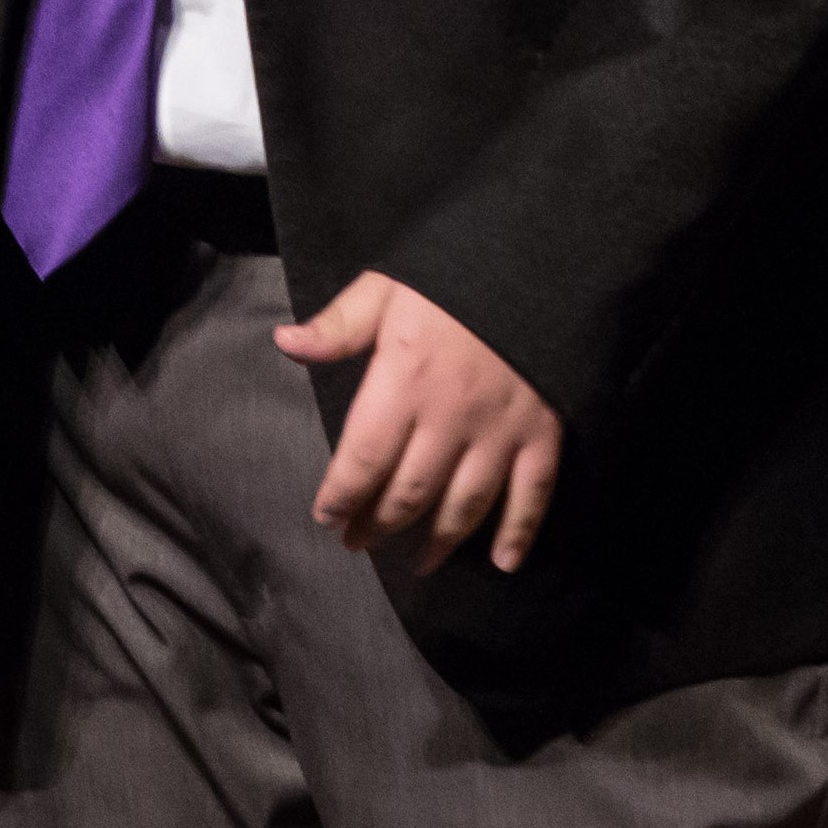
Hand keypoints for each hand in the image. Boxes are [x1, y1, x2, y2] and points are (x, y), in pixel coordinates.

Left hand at [275, 273, 562, 574]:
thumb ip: (339, 324)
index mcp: (405, 381)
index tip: (327, 518)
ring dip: (437, 542)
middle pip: (409, 491)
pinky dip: (518, 534)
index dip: (342, 495)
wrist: (542, 262)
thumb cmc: (454, 276)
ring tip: (415, 564)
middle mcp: (450, 418)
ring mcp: (500, 432)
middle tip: (359, 544)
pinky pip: (532, 496)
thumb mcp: (387, 287)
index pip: (363, 457)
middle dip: (379, 525)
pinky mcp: (543, 435)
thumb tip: (284, 343)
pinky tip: (501, 563)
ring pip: (465, 505)